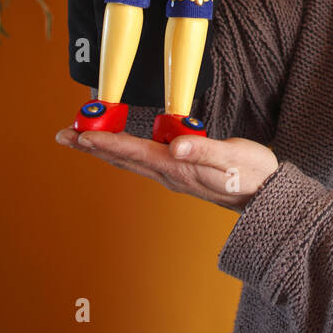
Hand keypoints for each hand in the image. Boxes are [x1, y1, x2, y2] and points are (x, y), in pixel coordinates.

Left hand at [55, 126, 278, 210]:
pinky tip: (119, 146)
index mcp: (179, 168)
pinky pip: (144, 160)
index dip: (107, 141)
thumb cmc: (253, 175)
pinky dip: (124, 150)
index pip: (135, 152)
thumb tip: (175, 145)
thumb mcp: (234, 158)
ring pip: (130, 160)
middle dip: (92, 146)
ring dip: (104, 149)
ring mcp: (174, 175)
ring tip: (81, 139)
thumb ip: (205, 150)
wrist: (269, 197)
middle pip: (124, 158)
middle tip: (64, 136)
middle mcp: (170, 174)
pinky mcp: (181, 171)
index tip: (82, 134)